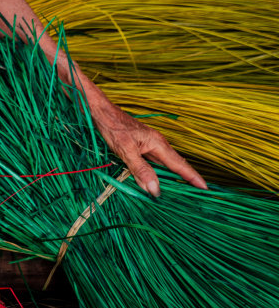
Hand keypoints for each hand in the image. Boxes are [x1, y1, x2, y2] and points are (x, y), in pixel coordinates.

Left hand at [91, 99, 207, 195]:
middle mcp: (157, 146)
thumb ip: (141, 169)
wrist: (101, 113)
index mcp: (158, 145)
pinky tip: (155, 182)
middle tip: (196, 195)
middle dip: (185, 180)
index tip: (205, 188)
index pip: (180, 165)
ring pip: (163, 166)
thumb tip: (155, 189)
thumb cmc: (113, 128)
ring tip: (179, 193)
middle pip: (175, 166)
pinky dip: (156, 174)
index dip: (193, 177)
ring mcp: (149, 146)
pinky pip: (152, 164)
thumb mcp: (126, 150)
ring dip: (170, 179)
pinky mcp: (140, 148)